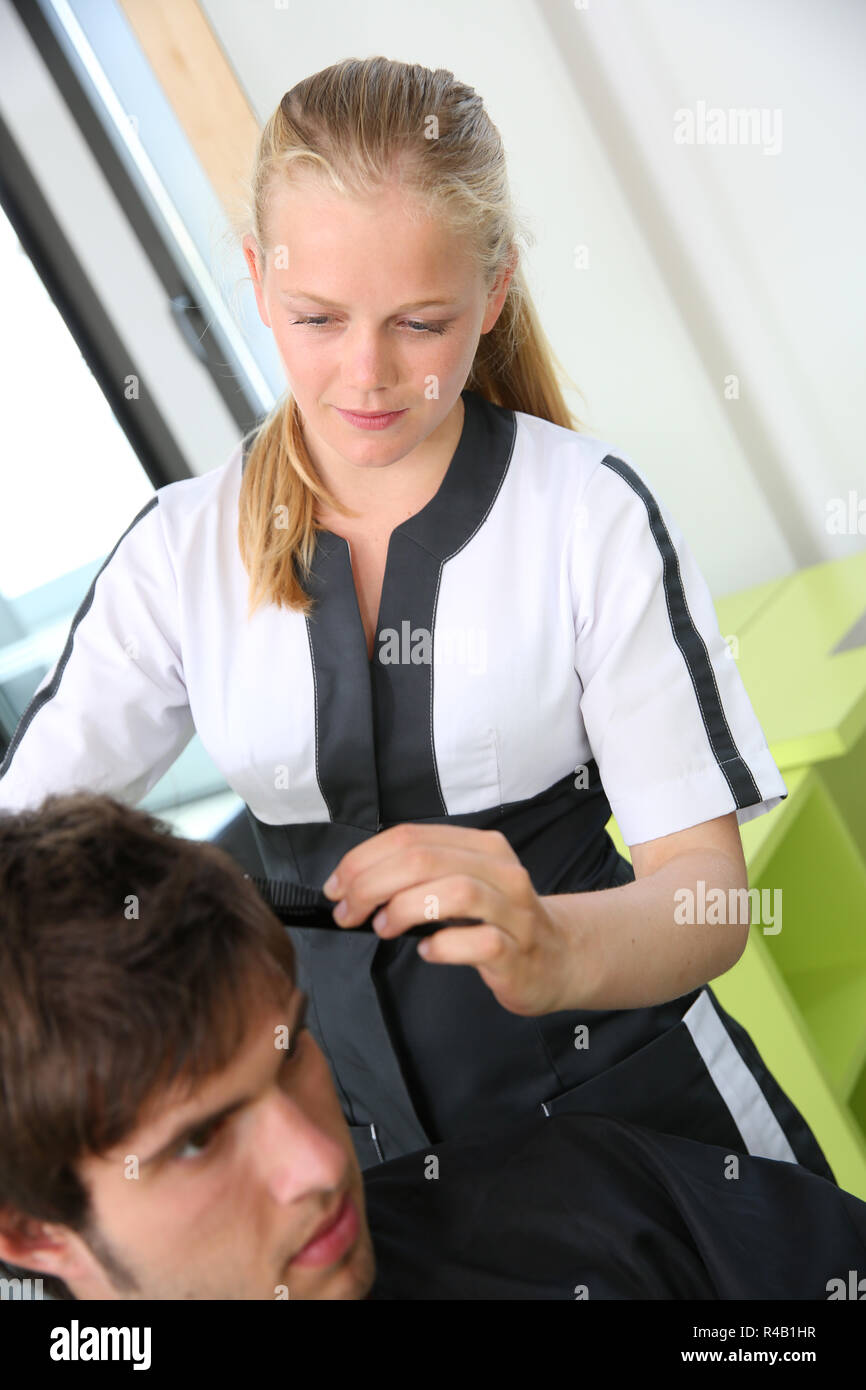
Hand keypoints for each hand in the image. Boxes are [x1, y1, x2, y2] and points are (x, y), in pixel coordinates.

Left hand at [322, 823, 571, 1016]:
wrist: (560, 957)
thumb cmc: (498, 922)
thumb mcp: (462, 884)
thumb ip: (418, 877)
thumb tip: (354, 884)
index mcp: (481, 846)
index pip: (410, 837)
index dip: (363, 860)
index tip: (337, 887)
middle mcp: (500, 871)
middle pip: (424, 860)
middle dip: (371, 885)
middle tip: (348, 912)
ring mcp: (514, 911)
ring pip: (455, 892)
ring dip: (403, 910)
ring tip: (383, 928)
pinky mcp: (519, 952)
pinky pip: (479, 942)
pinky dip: (443, 946)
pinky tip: (427, 952)